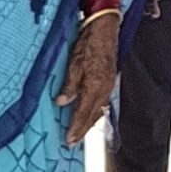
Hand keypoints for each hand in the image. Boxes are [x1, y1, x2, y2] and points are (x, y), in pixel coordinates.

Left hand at [57, 14, 118, 146]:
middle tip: (72, 142)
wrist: (105, 29)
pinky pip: (102, 102)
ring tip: (79, 132)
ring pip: (99, 110)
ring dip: (89, 122)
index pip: (84, 111)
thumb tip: (61, 102)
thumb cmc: (88, 43)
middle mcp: (104, 88)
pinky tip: (90, 114)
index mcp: (95, 84)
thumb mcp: (74, 62)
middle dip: (82, 129)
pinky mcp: (109, 80)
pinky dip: (95, 112)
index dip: (76, 127)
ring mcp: (109, 84)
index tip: (69, 139)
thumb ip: (70, 84)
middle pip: (93, 115)